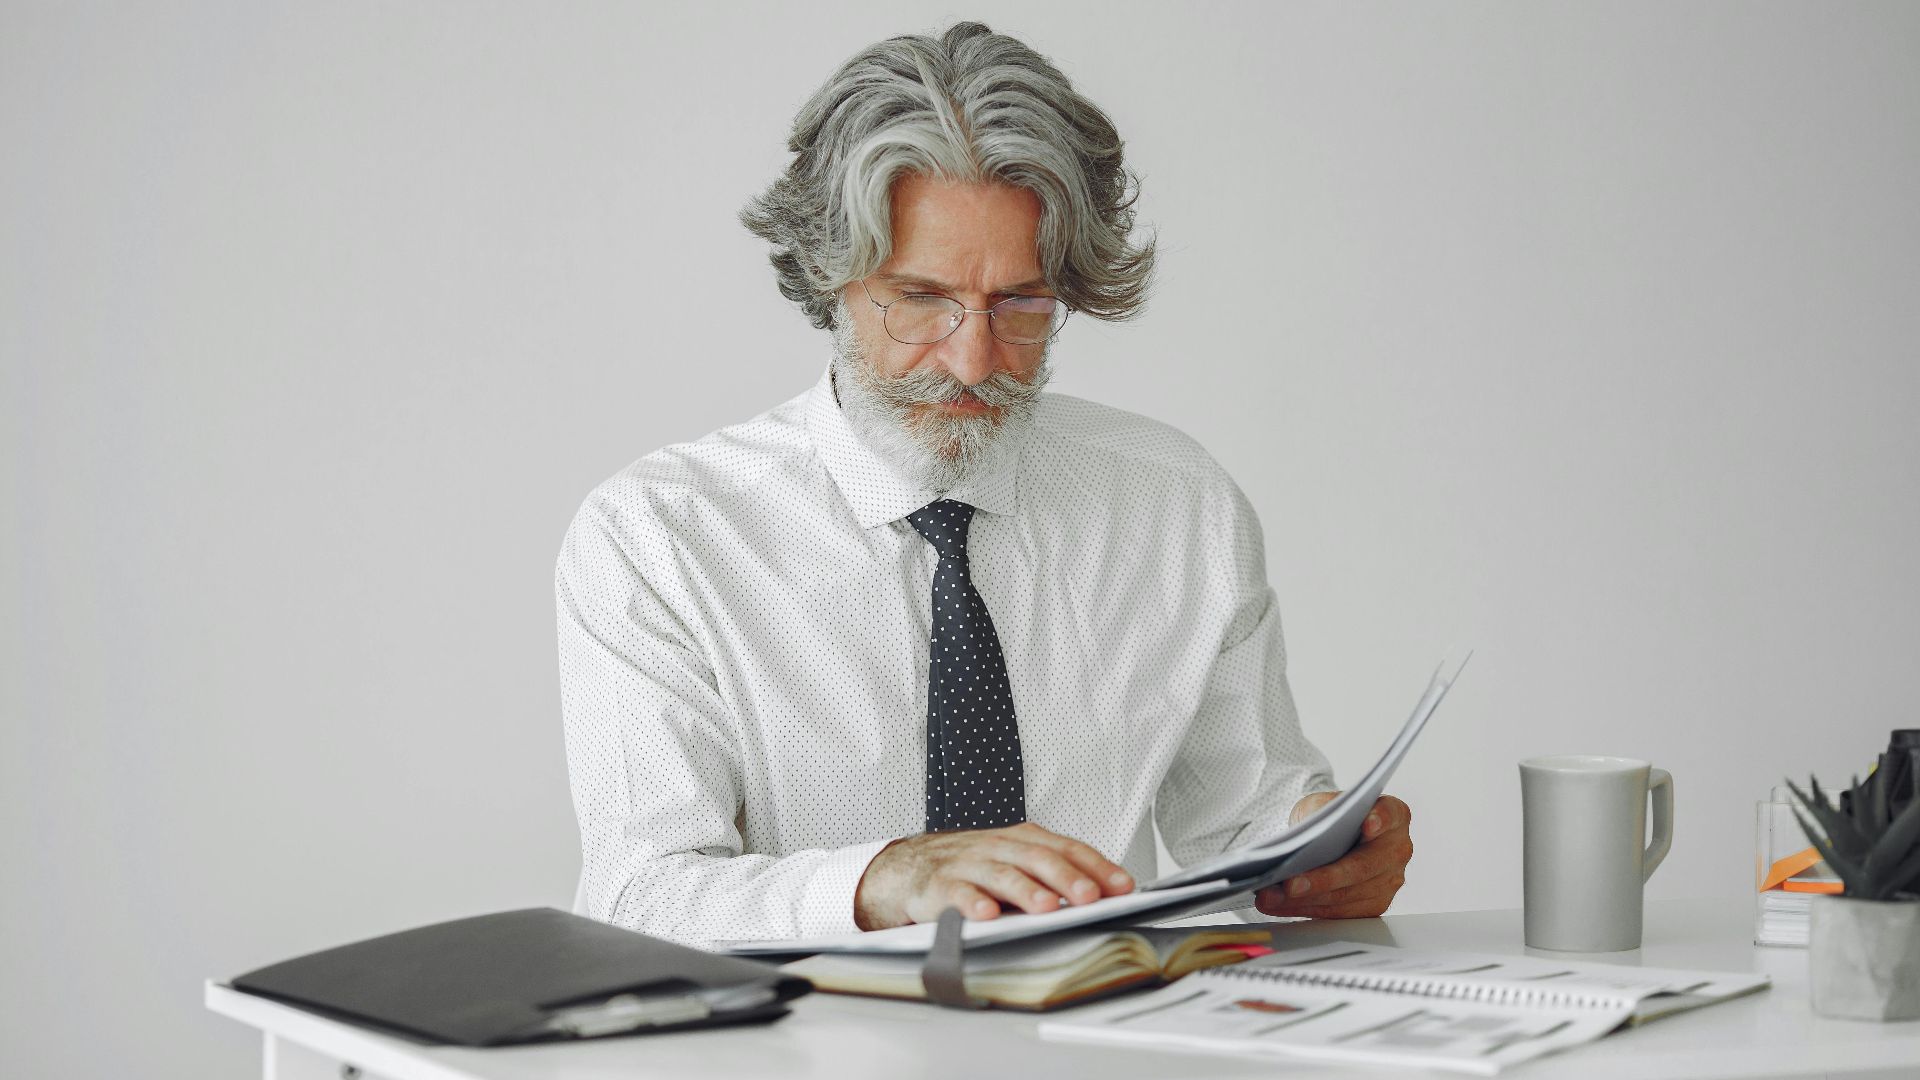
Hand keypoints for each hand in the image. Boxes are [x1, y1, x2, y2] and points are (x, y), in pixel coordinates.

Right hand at [853, 821, 1135, 930]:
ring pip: (1001, 874)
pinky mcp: (939, 885)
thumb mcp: (1013, 863)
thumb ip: (1050, 876)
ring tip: (1047, 908)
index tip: (1122, 886)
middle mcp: (997, 847)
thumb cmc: (971, 868)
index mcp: (1021, 840)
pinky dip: (972, 903)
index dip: (1096, 866)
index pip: (1066, 848)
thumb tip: (1101, 896)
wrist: (907, 868)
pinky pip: (957, 893)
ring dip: (1026, 891)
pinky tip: (987, 915)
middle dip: (1067, 878)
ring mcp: (968, 864)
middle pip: (1037, 858)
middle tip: (1090, 897)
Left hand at [1254, 792, 1411, 918]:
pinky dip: (1304, 909)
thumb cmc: (1329, 817)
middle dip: (1322, 878)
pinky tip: (1279, 905)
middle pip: (1361, 867)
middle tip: (1290, 884)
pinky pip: (1337, 912)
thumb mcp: (1320, 803)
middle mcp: (1397, 850)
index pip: (1390, 815)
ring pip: (1346, 896)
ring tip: (1271, 897)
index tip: (1367, 824)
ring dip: (1305, 899)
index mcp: (1393, 815)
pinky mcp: (1373, 905)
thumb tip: (1306, 831)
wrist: (1331, 838)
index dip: (1380, 820)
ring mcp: (1389, 881)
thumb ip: (1319, 811)